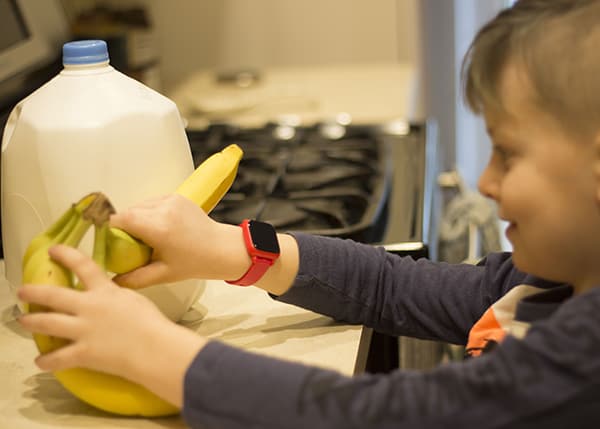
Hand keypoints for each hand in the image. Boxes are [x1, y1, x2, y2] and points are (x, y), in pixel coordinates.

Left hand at [18, 244, 205, 405]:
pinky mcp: (83, 353)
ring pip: (48, 323)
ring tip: (23, 320)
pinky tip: (40, 362)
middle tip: (22, 291)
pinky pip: (59, 358)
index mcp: (104, 291)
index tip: (53, 250)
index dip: (66, 255)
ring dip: (32, 321)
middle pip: (54, 295)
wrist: (153, 347)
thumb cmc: (151, 322)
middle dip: (34, 292)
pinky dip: (47, 361)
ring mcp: (83, 330)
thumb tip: (107, 293)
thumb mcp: (133, 298)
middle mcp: (88, 307)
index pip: (82, 265)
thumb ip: (115, 294)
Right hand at [109, 194, 243, 288]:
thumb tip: (110, 282)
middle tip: (123, 242)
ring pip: (140, 205)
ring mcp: (171, 200)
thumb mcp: (163, 274)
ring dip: (135, 217)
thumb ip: (134, 278)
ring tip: (141, 236)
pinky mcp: (177, 196)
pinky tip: (154, 227)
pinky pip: (152, 202)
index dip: (110, 227)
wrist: (222, 248)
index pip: (122, 219)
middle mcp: (164, 209)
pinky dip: (148, 212)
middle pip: (129, 211)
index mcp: (159, 228)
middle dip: (122, 225)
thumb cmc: (195, 263)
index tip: (106, 239)